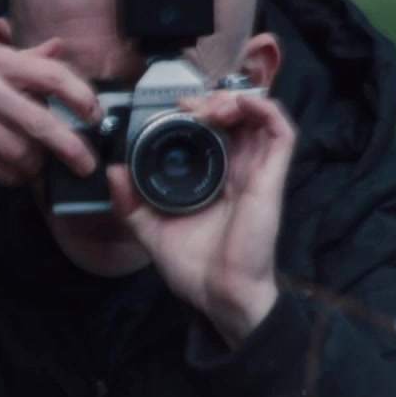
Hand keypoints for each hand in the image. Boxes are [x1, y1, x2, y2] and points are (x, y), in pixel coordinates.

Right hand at [0, 38, 101, 185]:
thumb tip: (58, 49)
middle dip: (71, 148)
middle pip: (41, 122)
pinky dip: (9, 176)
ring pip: (19, 152)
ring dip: (34, 166)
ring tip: (36, 167)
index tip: (95, 115)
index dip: (81, 97)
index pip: (51, 75)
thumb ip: (19, 57)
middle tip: (85, 164)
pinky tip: (12, 173)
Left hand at [107, 90, 295, 344]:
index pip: (215, 130)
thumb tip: (113, 171)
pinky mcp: (272, 179)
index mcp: (215, 179)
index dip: (199, 111)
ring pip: (260, 115)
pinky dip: (264, 108)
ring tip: (209, 107)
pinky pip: (282, 132)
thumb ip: (130, 203)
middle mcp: (239, 170)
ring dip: (235, 99)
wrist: (220, 297)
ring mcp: (258, 172)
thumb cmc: (195, 269)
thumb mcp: (150, 231)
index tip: (174, 110)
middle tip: (188, 107)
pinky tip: (238, 105)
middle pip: (237, 116)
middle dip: (213, 99)